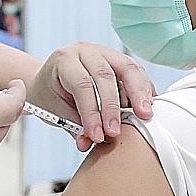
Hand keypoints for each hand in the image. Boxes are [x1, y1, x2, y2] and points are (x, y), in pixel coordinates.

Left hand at [31, 44, 155, 150]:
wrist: (49, 81)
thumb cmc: (51, 96)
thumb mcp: (55, 112)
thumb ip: (74, 127)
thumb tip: (87, 143)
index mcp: (64, 60)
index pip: (82, 85)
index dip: (92, 112)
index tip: (98, 136)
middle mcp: (86, 51)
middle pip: (106, 75)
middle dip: (114, 106)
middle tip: (117, 131)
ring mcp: (105, 52)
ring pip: (128, 68)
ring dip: (139, 93)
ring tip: (144, 116)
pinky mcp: (119, 60)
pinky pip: (137, 72)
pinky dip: (144, 89)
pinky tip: (147, 106)